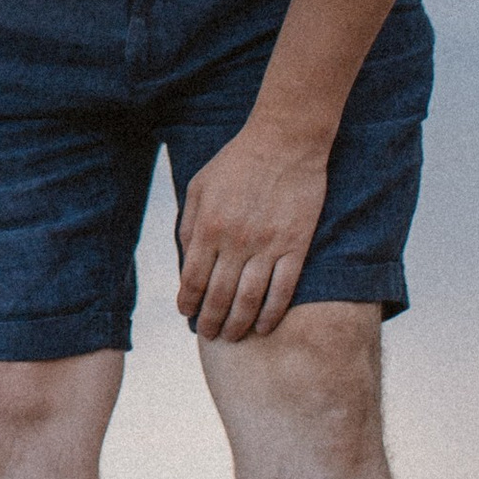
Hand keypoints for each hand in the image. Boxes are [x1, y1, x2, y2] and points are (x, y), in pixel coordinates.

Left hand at [173, 117, 329, 341]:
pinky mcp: (295, 246)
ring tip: (231, 336)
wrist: (284, 142)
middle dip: (210, 321)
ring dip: (238, 324)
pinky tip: (263, 327)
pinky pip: (282, 290)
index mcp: (209, 227)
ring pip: (249, 300)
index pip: (192, 279)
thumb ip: (189, 223)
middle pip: (219, 296)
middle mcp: (235, 242)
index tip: (187, 314)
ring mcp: (267, 246)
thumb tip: (183, 260)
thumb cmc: (237, 162)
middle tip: (208, 334)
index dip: (188, 303)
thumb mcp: (199, 186)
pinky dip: (271, 314)